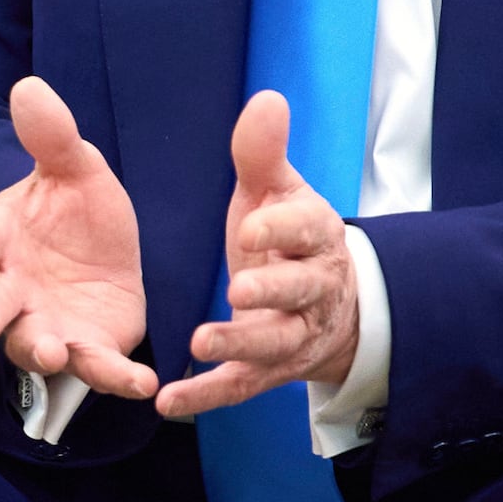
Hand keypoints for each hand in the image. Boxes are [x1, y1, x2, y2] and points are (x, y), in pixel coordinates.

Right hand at [0, 77, 153, 398]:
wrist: (106, 258)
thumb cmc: (75, 212)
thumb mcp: (74, 169)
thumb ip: (53, 138)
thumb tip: (28, 88)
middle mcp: (12, 288)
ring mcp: (47, 323)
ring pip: (35, 344)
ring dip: (41, 351)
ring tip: (54, 353)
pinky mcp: (89, 349)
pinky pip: (99, 368)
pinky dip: (116, 379)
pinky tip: (143, 385)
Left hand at [160, 90, 359, 417]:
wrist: (333, 303)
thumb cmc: (290, 237)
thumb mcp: (277, 192)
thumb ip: (263, 153)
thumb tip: (268, 98)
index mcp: (315, 237)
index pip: (304, 230)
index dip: (279, 229)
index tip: (251, 225)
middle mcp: (312, 290)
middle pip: (297, 294)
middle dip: (270, 293)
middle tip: (238, 290)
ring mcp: (293, 335)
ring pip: (272, 345)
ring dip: (239, 346)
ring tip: (200, 343)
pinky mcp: (268, 371)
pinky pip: (239, 387)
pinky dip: (206, 396)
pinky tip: (169, 402)